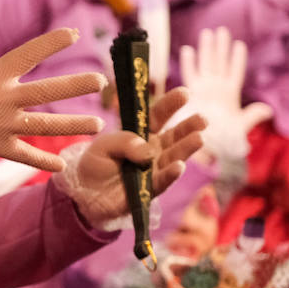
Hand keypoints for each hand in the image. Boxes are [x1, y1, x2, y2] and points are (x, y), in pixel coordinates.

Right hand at [0, 9, 105, 169]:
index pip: (28, 53)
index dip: (52, 42)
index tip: (74, 34)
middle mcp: (4, 98)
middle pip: (48, 90)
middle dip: (77, 85)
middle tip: (102, 80)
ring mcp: (3, 124)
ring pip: (46, 125)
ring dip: (74, 125)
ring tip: (98, 125)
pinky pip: (26, 156)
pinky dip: (44, 161)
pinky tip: (62, 164)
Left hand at [53, 87, 207, 228]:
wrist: (86, 194)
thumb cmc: (96, 165)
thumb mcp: (103, 146)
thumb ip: (124, 142)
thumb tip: (148, 149)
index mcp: (140, 135)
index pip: (157, 117)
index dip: (170, 105)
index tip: (185, 93)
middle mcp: (152, 151)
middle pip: (174, 136)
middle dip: (189, 127)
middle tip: (202, 119)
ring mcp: (154, 170)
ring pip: (174, 157)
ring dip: (186, 148)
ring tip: (199, 138)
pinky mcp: (150, 190)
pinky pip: (162, 181)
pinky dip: (171, 174)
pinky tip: (179, 166)